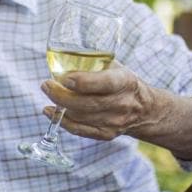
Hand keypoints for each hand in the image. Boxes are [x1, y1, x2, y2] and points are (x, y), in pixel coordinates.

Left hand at [40, 62, 158, 140]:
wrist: (145, 109)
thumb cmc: (122, 82)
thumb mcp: (114, 67)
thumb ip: (92, 63)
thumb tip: (61, 57)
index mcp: (124, 82)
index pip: (103, 83)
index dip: (81, 81)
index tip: (63, 78)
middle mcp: (122, 104)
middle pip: (87, 103)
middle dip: (61, 95)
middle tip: (46, 85)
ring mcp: (115, 122)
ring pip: (80, 117)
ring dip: (59, 107)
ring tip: (48, 94)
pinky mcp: (107, 134)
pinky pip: (80, 130)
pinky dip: (62, 121)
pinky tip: (51, 112)